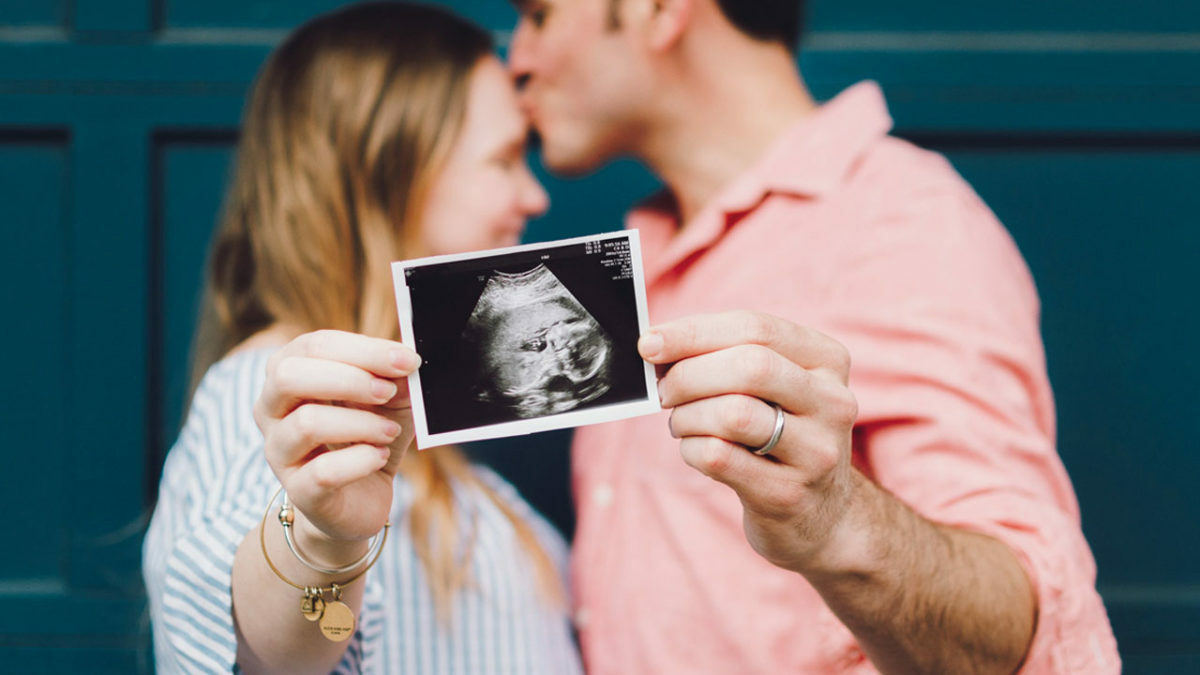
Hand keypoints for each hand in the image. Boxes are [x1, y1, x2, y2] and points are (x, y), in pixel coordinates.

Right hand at [253, 330, 420, 563]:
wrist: (361, 499)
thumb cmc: (369, 436)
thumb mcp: (390, 400)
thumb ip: (395, 377)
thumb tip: (406, 361)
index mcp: (289, 373)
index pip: (314, 346)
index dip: (364, 350)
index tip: (407, 360)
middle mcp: (271, 409)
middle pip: (289, 376)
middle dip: (349, 379)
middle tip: (388, 392)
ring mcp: (279, 451)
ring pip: (306, 423)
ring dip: (360, 423)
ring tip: (389, 431)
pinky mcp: (298, 490)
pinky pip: (323, 472)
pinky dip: (361, 460)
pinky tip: (379, 458)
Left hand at [641, 311, 859, 572]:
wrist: (821, 516)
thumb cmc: (780, 435)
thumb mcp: (774, 389)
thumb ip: (727, 357)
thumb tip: (657, 345)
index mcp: (828, 361)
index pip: (755, 328)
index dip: (693, 332)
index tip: (650, 343)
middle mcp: (833, 402)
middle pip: (749, 367)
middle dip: (689, 375)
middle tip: (663, 391)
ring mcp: (816, 452)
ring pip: (733, 414)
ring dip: (687, 415)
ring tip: (681, 423)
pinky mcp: (788, 494)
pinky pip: (720, 457)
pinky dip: (691, 449)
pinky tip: (694, 450)